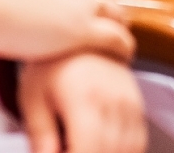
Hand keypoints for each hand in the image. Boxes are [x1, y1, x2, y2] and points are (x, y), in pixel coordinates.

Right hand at [0, 0, 134, 62]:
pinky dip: (125, 47)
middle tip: (115, 24)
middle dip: (113, 7)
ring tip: (123, 43)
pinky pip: (117, 38)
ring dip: (122, 27)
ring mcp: (84, 5)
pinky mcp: (84, 30)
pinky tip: (126, 57)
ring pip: (118, 15)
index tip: (94, 2)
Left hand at [20, 53, 145, 152]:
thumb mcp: (33, 97)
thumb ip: (40, 133)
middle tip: (67, 149)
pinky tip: (104, 149)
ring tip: (84, 146)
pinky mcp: (138, 102)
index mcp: (85, 99)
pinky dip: (125, 150)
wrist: (80, 33)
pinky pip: (139, 139)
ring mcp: (130, 102)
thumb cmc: (51, 65)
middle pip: (111, 151)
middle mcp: (114, 101)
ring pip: (129, 148)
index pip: (89, 149)